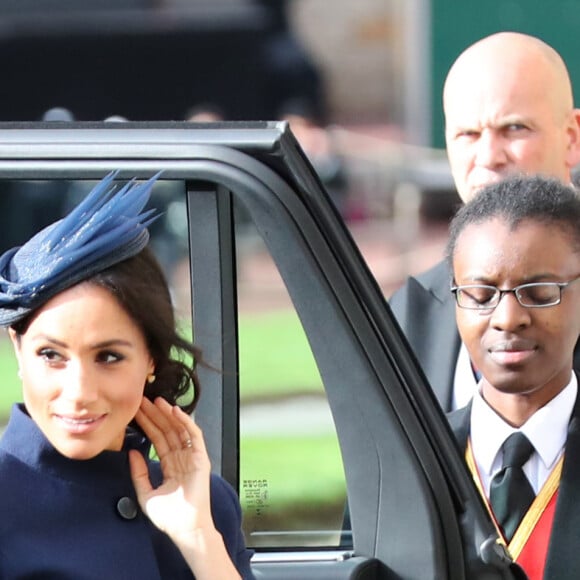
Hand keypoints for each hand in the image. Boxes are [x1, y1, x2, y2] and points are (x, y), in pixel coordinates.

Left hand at [129, 396, 212, 537]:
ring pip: (179, 429)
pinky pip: (194, 435)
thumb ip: (139, 473)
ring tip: (157, 401)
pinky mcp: (201, 458)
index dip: (148, 425)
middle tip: (144, 400)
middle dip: (156, 415)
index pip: (158, 439)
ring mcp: (192, 457)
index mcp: (171, 465)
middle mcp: (182, 458)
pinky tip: (176, 411)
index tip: (137, 412)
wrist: (184, 528)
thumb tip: (132, 452)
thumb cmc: (169, 517)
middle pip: (167, 431)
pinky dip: (186, 422)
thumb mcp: (145, 493)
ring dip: (168, 414)